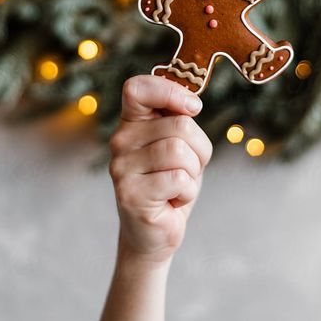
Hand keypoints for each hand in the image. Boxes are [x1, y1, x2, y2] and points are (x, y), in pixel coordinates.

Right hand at [109, 75, 212, 264]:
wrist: (154, 233)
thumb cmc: (171, 182)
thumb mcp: (179, 145)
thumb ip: (179, 120)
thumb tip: (191, 103)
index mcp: (131, 122)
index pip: (137, 88)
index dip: (169, 91)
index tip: (193, 108)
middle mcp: (120, 141)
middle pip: (179, 125)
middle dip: (200, 148)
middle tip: (188, 168)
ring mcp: (122, 168)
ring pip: (180, 152)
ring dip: (193, 172)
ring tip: (179, 184)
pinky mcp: (130, 194)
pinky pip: (179, 179)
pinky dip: (187, 191)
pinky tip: (173, 201)